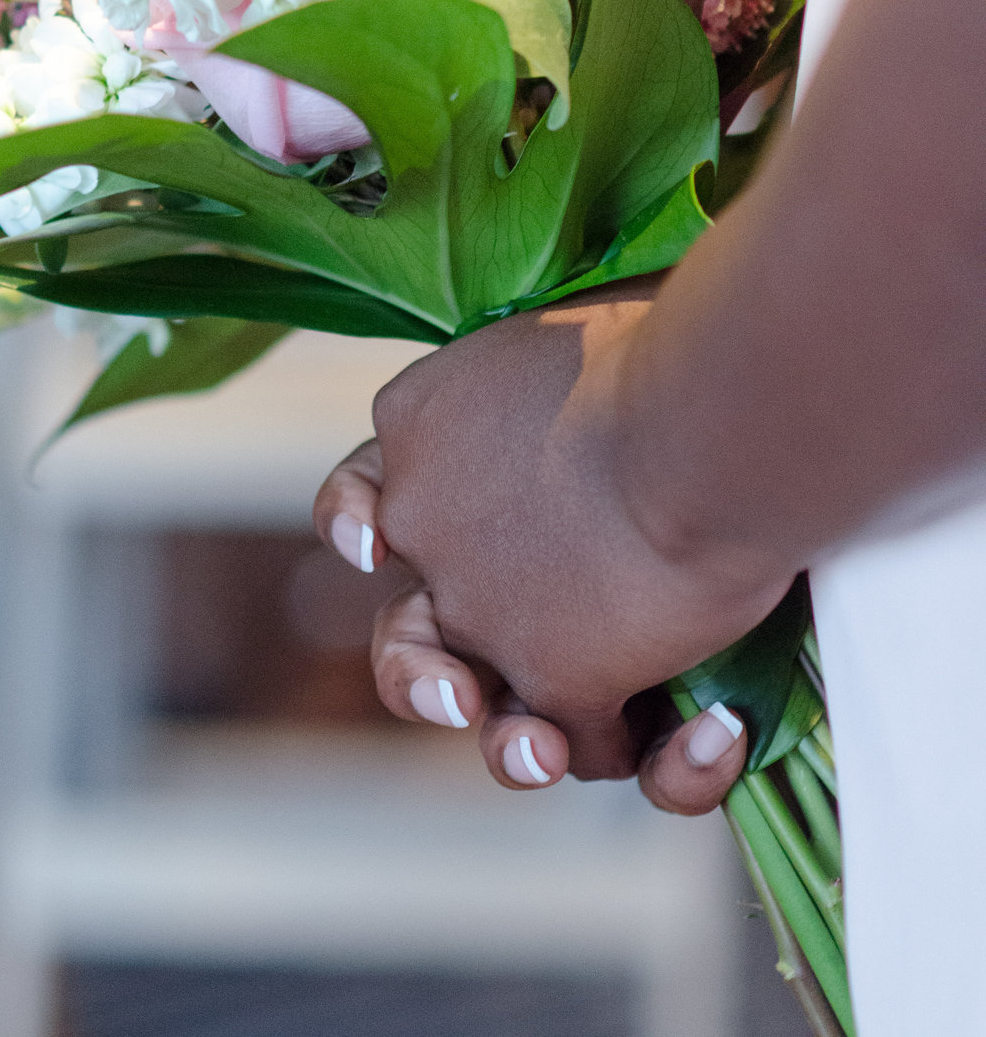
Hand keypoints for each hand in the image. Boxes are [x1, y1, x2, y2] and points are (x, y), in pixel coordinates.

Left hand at [314, 287, 791, 809]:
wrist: (697, 418)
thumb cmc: (662, 337)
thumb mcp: (571, 329)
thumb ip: (555, 386)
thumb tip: (608, 380)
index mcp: (421, 424)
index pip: (374, 488)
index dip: (368, 522)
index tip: (372, 549)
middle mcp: (427, 522)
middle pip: (404, 624)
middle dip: (427, 674)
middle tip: (459, 699)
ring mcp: (483, 611)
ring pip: (474, 703)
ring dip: (514, 741)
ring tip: (544, 753)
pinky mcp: (559, 678)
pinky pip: (591, 744)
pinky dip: (658, 748)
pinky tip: (714, 729)